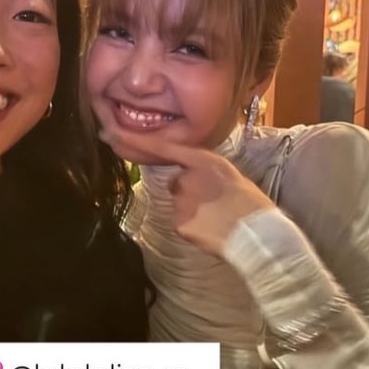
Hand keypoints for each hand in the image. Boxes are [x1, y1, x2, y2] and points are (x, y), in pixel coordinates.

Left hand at [104, 128, 272, 256]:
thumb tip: (186, 176)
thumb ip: (205, 171)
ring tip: (218, 218)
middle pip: (177, 183)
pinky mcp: (179, 224)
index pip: (163, 148)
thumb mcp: (230, 175)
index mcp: (204, 161)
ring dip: (193, 211)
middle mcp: (187, 178)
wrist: (258, 234)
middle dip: (189, 192)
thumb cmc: (252, 204)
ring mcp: (181, 201)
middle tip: (216, 203)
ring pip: (180, 205)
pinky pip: (182, 224)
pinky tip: (211, 230)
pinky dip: (193, 228)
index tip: (110, 134)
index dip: (135, 141)